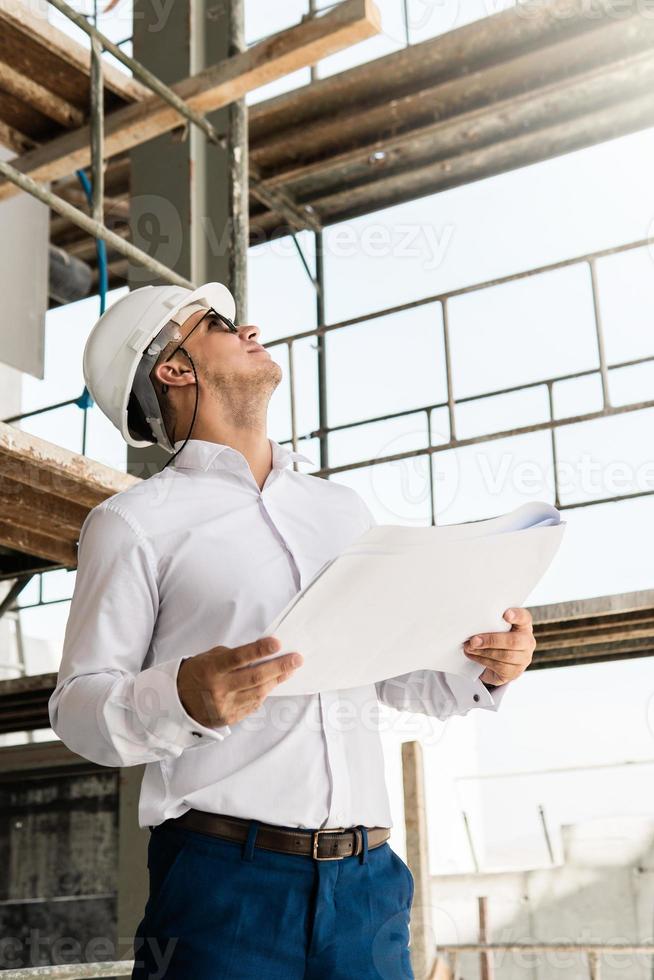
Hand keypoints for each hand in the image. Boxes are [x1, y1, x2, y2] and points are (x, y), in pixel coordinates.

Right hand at [177, 636, 302, 727]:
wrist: (178, 702)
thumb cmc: (198, 673)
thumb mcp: (210, 658)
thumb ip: (234, 656)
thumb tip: (263, 654)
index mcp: (211, 669)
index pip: (238, 658)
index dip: (259, 650)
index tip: (277, 643)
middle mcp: (218, 689)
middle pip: (255, 678)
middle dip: (279, 667)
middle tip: (297, 659)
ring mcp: (224, 706)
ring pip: (258, 693)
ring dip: (277, 680)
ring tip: (289, 670)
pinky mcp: (229, 718)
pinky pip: (253, 704)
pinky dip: (264, 693)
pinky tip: (272, 683)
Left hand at [462, 607, 534, 685]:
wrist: (494, 663)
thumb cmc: (493, 638)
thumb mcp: (494, 627)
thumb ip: (490, 622)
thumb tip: (473, 620)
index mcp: (523, 626)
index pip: (524, 617)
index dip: (516, 616)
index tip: (506, 614)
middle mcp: (527, 642)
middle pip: (514, 641)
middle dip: (491, 640)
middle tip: (474, 640)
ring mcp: (523, 658)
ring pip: (505, 656)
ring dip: (483, 652)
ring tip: (469, 648)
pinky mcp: (515, 672)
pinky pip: (500, 667)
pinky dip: (483, 660)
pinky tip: (473, 655)